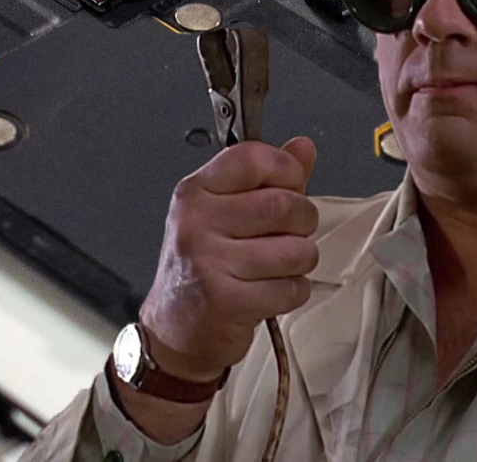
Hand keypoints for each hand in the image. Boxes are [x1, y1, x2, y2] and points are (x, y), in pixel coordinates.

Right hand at [139, 136, 319, 382]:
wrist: (173, 329)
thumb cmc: (202, 267)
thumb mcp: (225, 213)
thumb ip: (268, 179)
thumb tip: (303, 148)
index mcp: (196, 192)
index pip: (253, 157)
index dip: (286, 170)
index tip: (290, 186)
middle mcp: (196, 222)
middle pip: (284, 204)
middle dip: (303, 221)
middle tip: (291, 233)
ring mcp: (209, 262)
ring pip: (295, 249)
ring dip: (300, 261)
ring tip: (279, 266)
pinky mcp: (226, 301)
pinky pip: (291, 288)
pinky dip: (292, 291)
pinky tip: (270, 291)